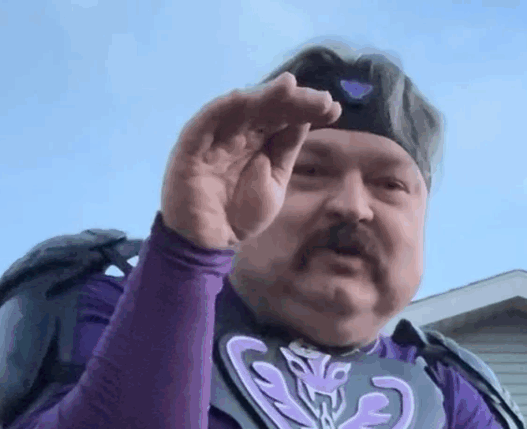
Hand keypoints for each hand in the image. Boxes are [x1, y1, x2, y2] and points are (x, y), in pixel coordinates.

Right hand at [160, 72, 341, 249]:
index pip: (284, 118)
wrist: (211, 241)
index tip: (335, 109)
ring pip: (241, 108)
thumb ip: (286, 152)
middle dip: (295, 101)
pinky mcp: (192, 144)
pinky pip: (207, 120)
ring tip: (291, 87)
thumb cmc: (242, 213)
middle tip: (324, 100)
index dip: (308, 111)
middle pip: (268, 109)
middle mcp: (238, 132)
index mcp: (259, 140)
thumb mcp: (275, 182)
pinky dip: (226, 107)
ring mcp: (215, 135)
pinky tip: (248, 97)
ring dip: (265, 96)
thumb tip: (305, 119)